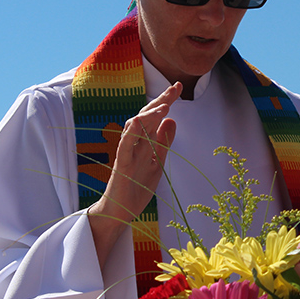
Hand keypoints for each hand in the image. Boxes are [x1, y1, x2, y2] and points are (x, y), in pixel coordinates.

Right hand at [89, 82, 180, 263]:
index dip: (166, 101)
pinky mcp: (121, 165)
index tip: (179, 86)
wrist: (121, 212)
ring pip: (136, 128)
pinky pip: (124, 146)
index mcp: (144, 142)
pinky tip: (137, 120)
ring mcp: (127, 153)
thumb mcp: (157, 162)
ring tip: (165, 106)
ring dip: (149, 115)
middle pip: (147, 117)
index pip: (156, 117)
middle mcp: (135, 144)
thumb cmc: (136, 187)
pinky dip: (130, 133)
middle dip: (161, 101)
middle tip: (176, 87)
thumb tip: (172, 120)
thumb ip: (164, 143)